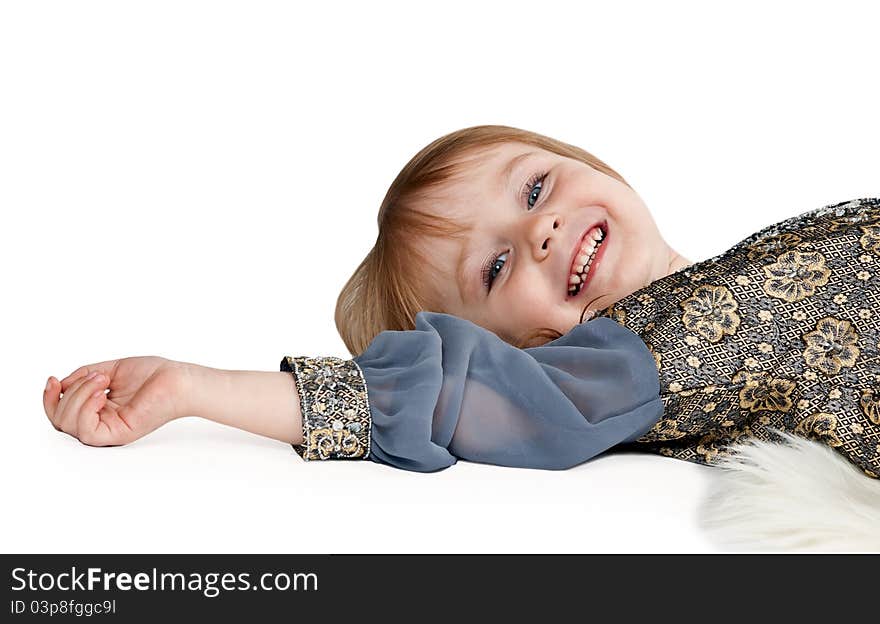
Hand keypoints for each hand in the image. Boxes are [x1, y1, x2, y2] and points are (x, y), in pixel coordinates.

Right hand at [43, 356, 190, 446]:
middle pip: (60, 420)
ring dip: (79, 395)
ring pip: (69, 424)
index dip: (49, 399)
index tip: (52, 380)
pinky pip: (86, 431)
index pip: (61, 413)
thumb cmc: (153, 374)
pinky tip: (102, 393)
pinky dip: (86, 408)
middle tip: (96, 376)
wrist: (178, 378)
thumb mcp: (110, 369)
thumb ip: (83, 376)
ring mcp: (109, 430)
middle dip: (69, 393)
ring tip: (103, 380)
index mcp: (98, 410)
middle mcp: (101, 422)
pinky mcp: (119, 434)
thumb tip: (60, 384)